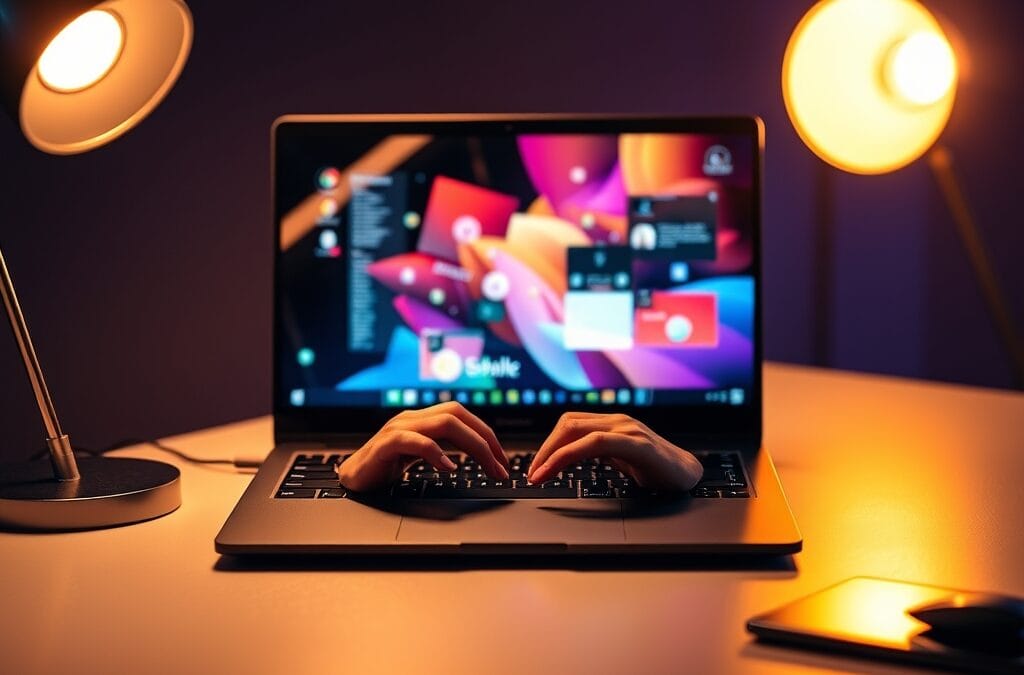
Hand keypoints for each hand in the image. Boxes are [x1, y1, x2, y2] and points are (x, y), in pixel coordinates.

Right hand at [337, 402, 509, 491]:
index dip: (486, 434)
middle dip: (485, 439)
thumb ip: (442, 448)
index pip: (461, 414)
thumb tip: (479, 456)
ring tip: (487, 468)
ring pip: (444, 423)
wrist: (352, 479)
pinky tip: (448, 468)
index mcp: (421, 418)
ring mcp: (398, 428)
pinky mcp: (385, 445)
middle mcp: (412, 418)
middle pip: (457, 414)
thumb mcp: (420, 455)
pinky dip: (435, 453)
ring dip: (473, 446)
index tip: (502, 460)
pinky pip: (414, 441)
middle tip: (501, 466)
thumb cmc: (386, 467)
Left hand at [527, 413, 702, 490]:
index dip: (548, 443)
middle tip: (532, 474)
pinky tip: (557, 470)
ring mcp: (627, 429)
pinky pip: (596, 443)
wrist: (688, 475)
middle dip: (544, 449)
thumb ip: (598, 452)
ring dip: (551, 454)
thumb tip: (569, 456)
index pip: (570, 424)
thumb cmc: (655, 468)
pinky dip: (569, 455)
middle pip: (568, 424)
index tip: (535, 467)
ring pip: (577, 431)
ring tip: (539, 475)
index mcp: (611, 423)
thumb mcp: (620, 459)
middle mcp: (617, 421)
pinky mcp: (637, 444)